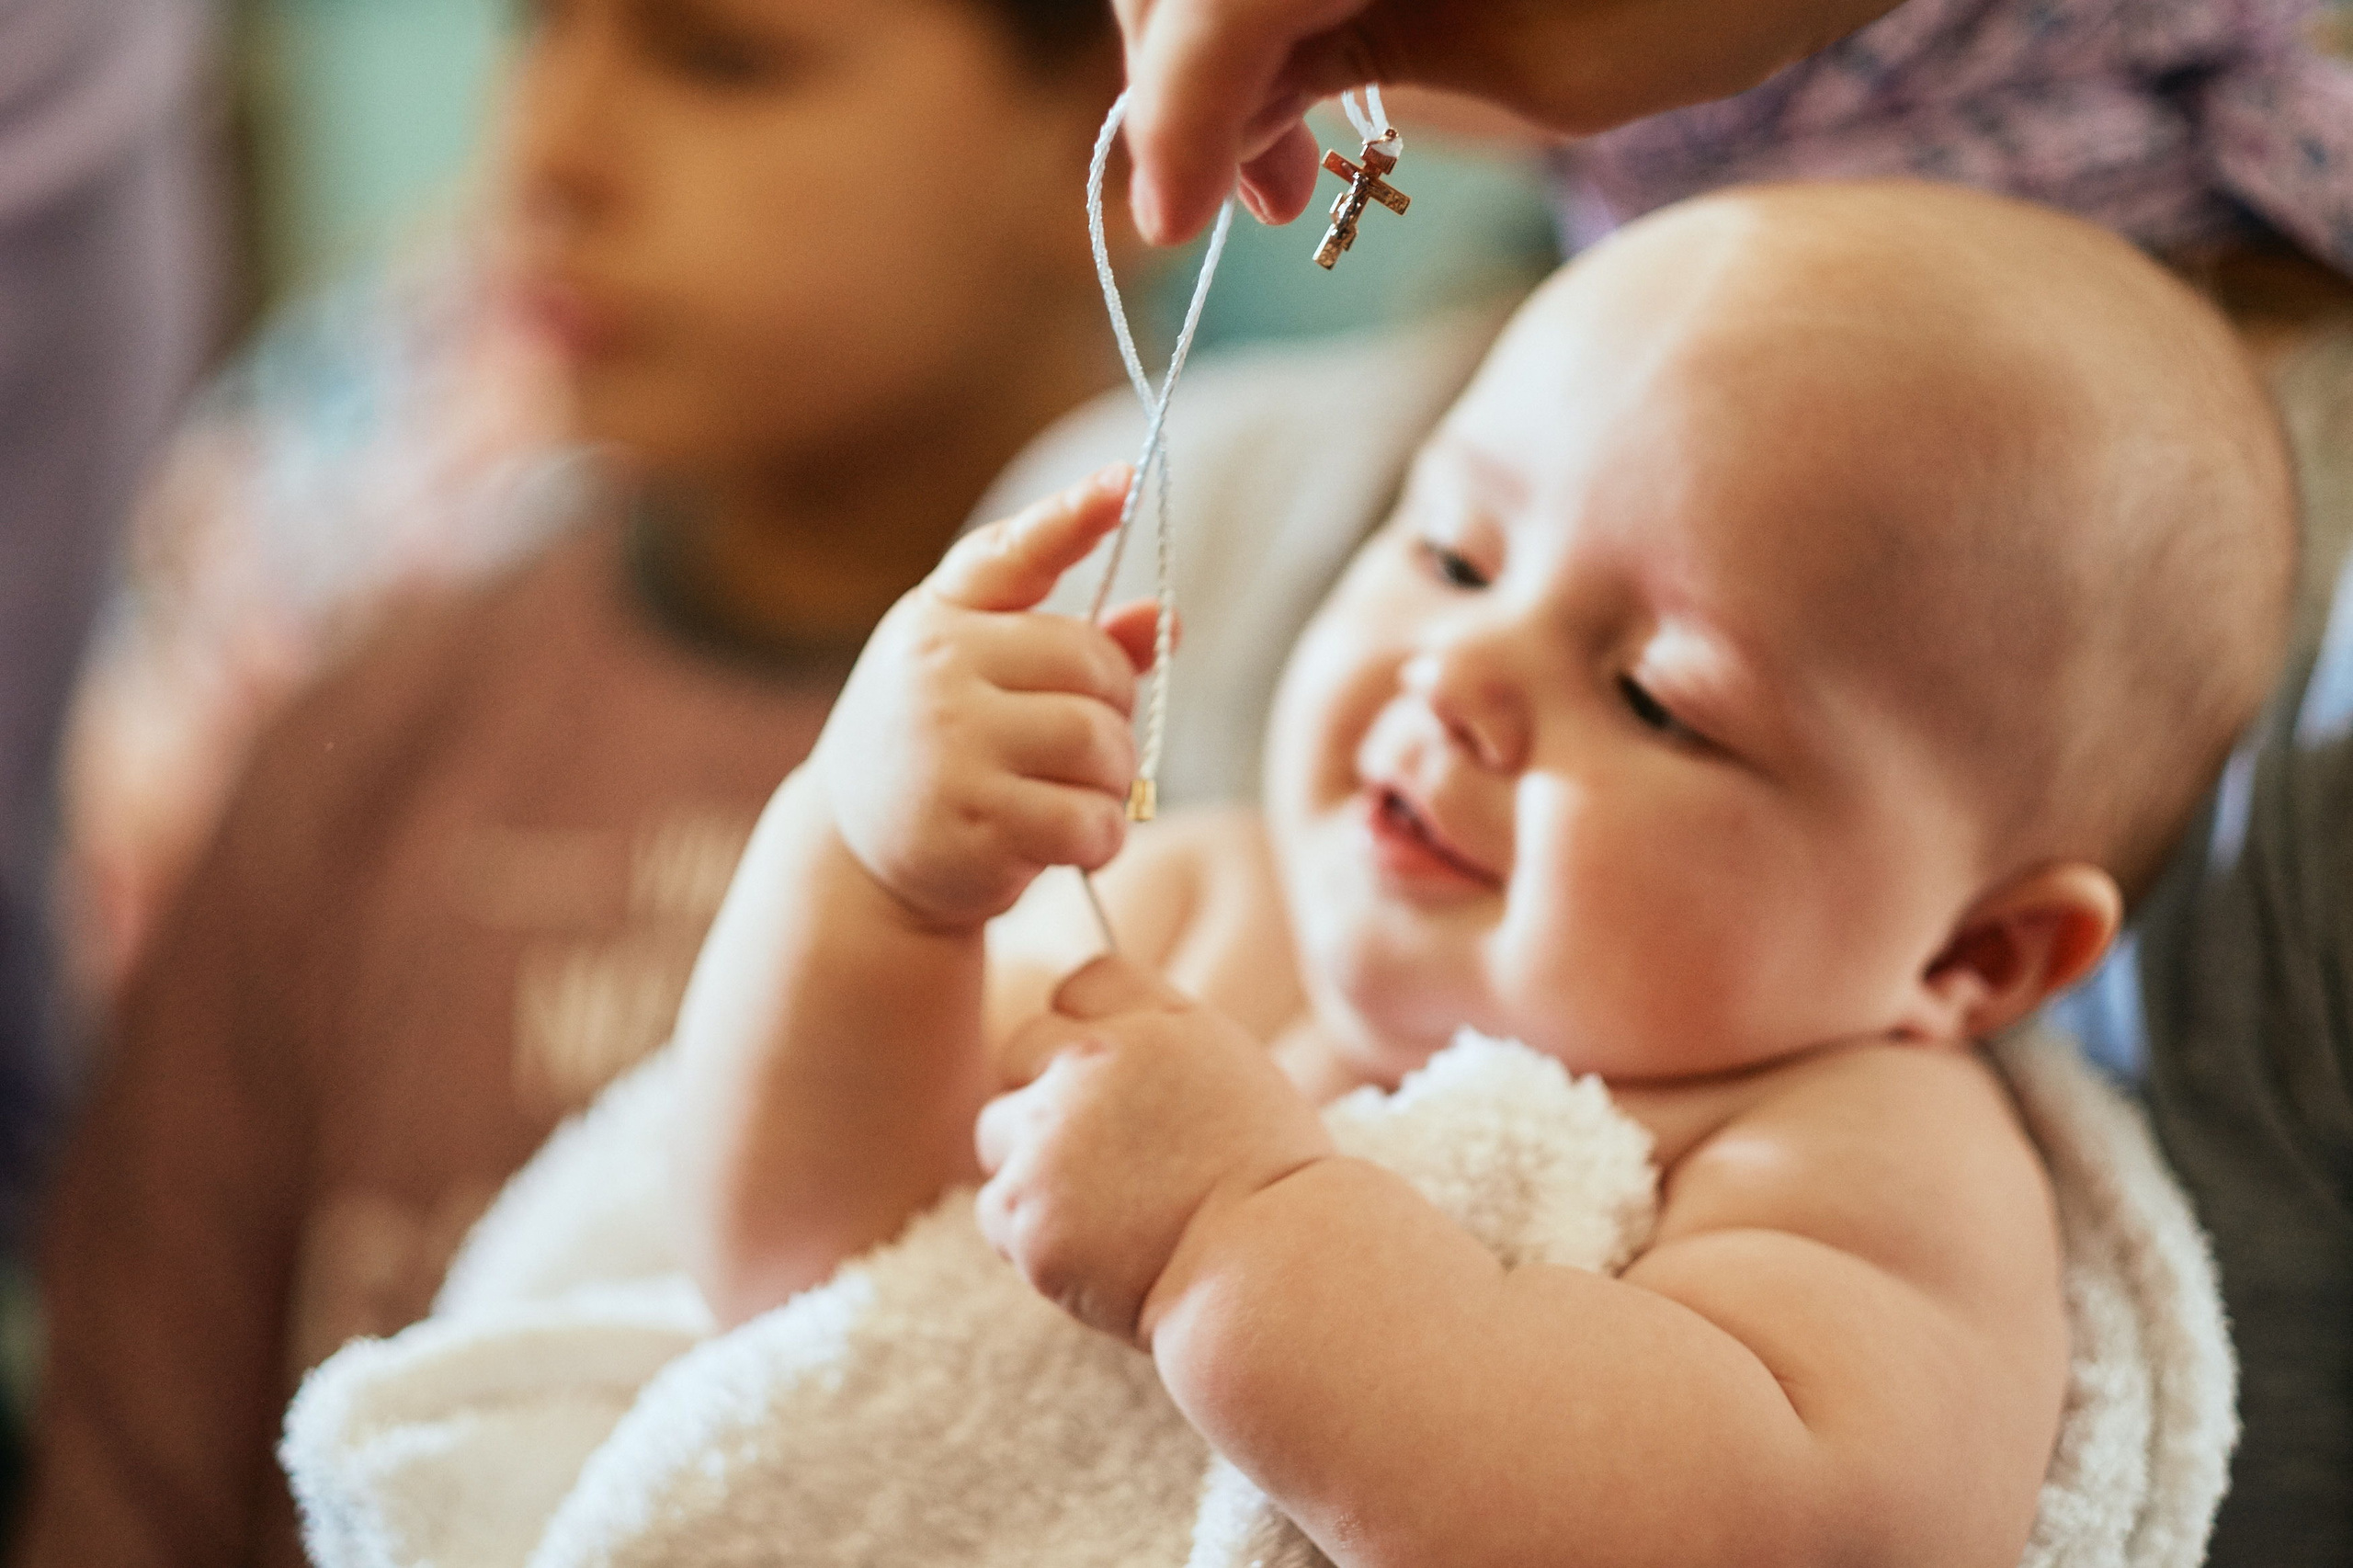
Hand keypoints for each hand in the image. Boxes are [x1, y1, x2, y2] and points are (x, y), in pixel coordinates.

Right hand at [815, 467, 1160, 931]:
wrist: (855, 856)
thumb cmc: (943, 749)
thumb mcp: (988, 682)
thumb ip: (1075, 643)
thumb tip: (1164, 619)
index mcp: (939, 618)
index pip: (1010, 556)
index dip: (1071, 517)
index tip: (1121, 484)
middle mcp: (937, 671)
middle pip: (1095, 669)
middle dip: (1114, 711)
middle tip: (1083, 749)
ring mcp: (950, 747)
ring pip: (1100, 744)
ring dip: (1114, 780)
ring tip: (1075, 795)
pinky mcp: (971, 826)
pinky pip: (1088, 820)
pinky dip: (1102, 837)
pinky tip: (1074, 843)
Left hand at [974, 956, 1332, 1345]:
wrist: (1272, 1278)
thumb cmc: (1271, 1188)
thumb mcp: (1235, 1075)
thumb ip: (1159, 1039)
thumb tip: (1092, 1029)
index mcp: (1156, 1022)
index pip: (1083, 982)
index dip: (1092, 1029)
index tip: (1122, 1079)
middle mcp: (1093, 1063)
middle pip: (1022, 1047)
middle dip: (1047, 1094)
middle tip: (1106, 1158)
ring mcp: (1050, 1136)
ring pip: (995, 1130)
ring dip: (1031, 1165)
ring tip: (1103, 1211)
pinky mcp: (1024, 1210)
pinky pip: (997, 1211)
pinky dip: (1032, 1236)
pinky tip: (1094, 1256)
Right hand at [1114, 0, 1904, 243]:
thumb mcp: (1545, 68)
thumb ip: (1363, 70)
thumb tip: (1232, 116)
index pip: (1208, 8)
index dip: (1174, 124)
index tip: (1172, 228)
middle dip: (1187, 79)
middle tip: (1253, 203)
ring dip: (1220, 36)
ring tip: (1290, 149)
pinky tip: (1320, 65)